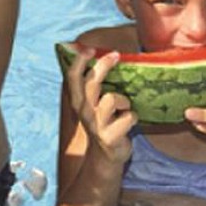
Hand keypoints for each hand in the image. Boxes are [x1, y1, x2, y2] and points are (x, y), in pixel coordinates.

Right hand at [66, 46, 135, 163]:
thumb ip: (95, 85)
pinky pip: (128, 118)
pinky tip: (129, 123)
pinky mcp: (110, 136)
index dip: (78, 61)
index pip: (72, 77)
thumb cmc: (104, 123)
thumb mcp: (93, 104)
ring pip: (111, 99)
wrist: (106, 157)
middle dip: (103, 66)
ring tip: (125, 107)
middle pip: (91, 83)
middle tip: (115, 54)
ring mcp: (96, 124)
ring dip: (123, 100)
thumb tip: (106, 57)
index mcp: (78, 101)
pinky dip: (133, 118)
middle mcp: (84, 111)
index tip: (89, 48)